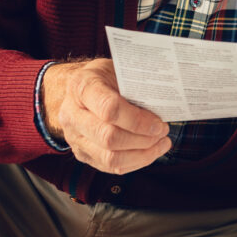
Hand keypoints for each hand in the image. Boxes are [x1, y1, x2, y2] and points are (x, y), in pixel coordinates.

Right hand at [40, 59, 170, 172]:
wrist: (81, 89)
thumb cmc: (104, 77)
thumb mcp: (118, 69)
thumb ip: (136, 85)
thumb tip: (164, 105)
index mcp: (81, 87)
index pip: (109, 109)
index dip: (138, 120)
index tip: (158, 122)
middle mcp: (72, 115)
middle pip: (108, 138)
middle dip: (142, 139)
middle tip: (161, 132)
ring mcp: (75, 138)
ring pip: (110, 158)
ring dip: (142, 154)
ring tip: (160, 143)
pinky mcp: (83, 154)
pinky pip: (110, 167)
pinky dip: (136, 162)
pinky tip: (150, 152)